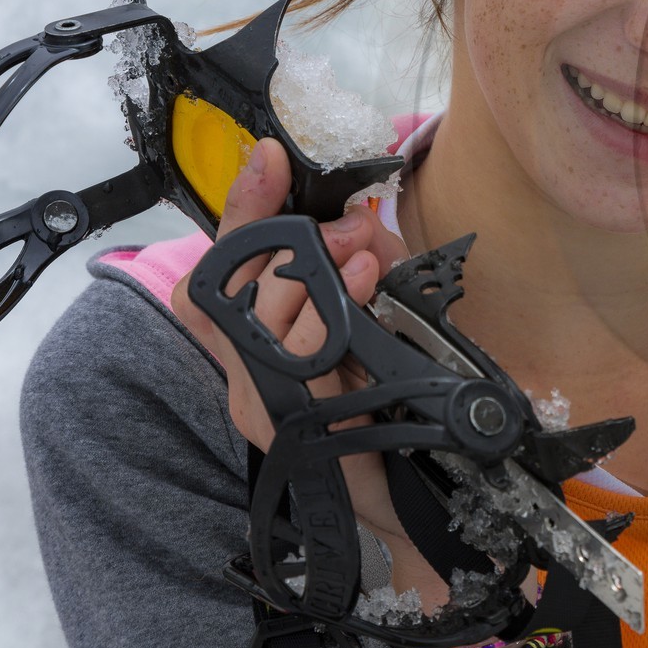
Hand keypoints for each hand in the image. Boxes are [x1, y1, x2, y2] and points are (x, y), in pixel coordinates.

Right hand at [171, 138, 449, 604]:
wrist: (421, 490)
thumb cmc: (397, 406)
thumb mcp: (384, 318)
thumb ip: (367, 266)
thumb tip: (360, 220)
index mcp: (259, 340)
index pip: (226, 265)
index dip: (240, 209)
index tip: (265, 157)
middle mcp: (244, 371)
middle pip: (235, 282)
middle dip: (293, 242)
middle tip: (351, 229)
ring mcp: (258, 402)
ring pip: (260, 315)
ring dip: (316, 275)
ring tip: (365, 259)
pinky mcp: (285, 427)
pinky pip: (292, 360)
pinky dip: (325, 318)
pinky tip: (359, 291)